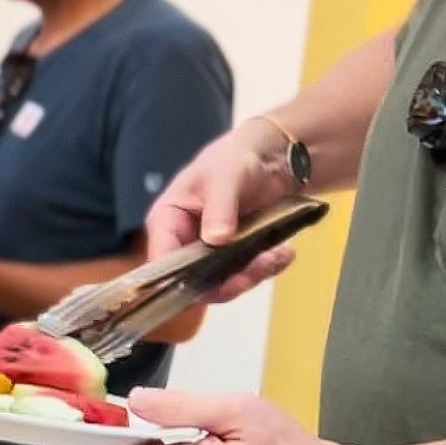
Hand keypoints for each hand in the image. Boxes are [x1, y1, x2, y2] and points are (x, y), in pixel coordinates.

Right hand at [143, 119, 300, 300]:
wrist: (270, 158)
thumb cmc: (235, 160)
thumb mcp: (225, 177)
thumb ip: (219, 208)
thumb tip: (215, 240)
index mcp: (167, 222)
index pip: (161, 260)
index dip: (178, 279)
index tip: (208, 286)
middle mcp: (182, 243)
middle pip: (192, 281)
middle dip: (226, 282)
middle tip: (257, 270)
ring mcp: (208, 253)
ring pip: (222, 283)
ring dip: (252, 275)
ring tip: (278, 256)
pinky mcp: (233, 257)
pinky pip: (245, 275)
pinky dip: (266, 268)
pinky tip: (284, 254)